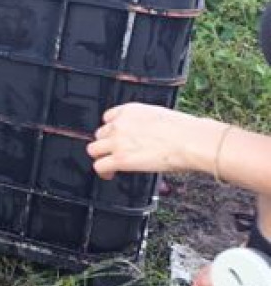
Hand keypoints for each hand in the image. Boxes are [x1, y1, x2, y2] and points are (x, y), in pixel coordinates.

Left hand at [86, 103, 216, 179]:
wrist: (191, 141)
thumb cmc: (186, 131)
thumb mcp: (160, 116)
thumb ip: (145, 122)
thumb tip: (147, 132)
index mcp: (130, 110)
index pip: (108, 118)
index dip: (112, 130)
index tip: (116, 137)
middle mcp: (120, 123)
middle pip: (100, 134)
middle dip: (108, 144)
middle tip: (116, 153)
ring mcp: (117, 141)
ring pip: (94, 149)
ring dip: (102, 157)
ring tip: (110, 165)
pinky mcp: (120, 159)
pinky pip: (99, 166)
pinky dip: (102, 172)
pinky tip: (109, 175)